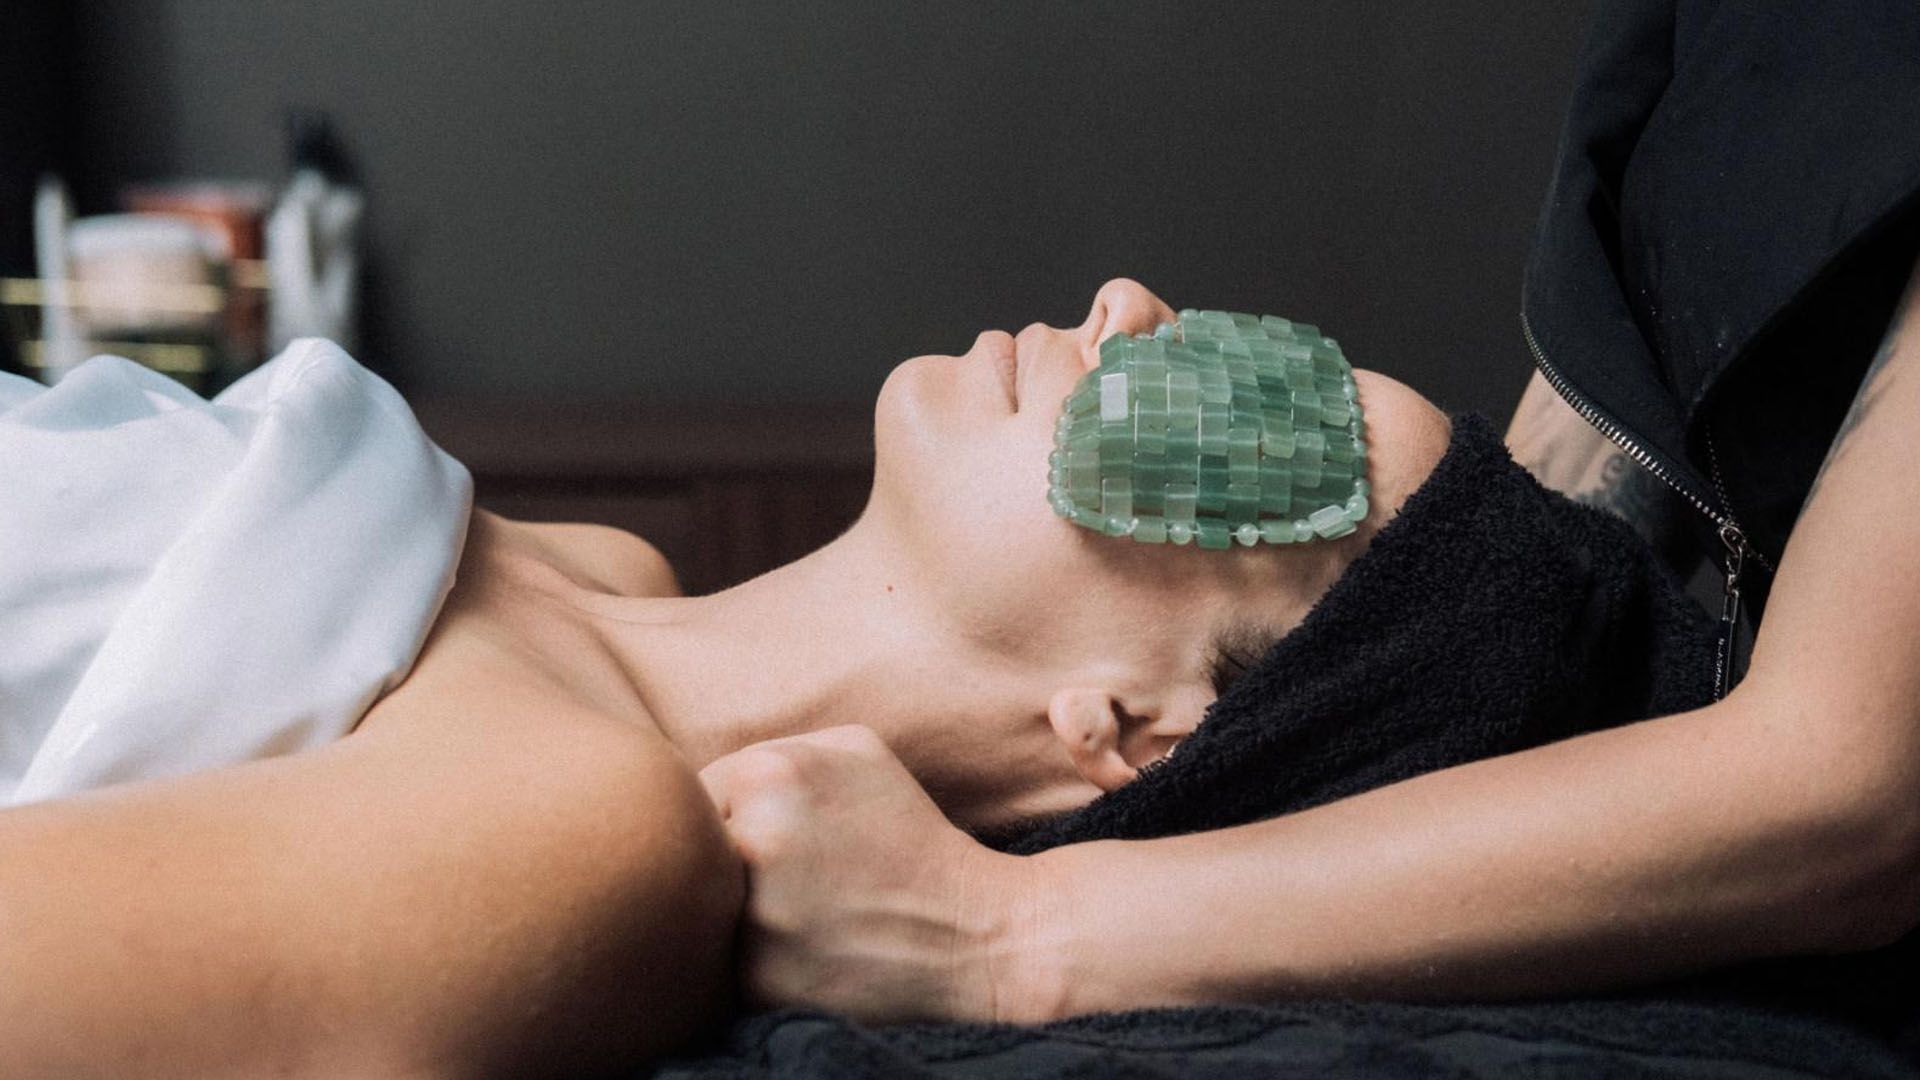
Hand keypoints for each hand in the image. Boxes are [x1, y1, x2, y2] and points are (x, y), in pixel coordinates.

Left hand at [698, 725, 1048, 1023]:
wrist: (971, 929)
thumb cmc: (907, 833)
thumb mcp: (855, 751)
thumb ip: (773, 749)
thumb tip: (694, 773)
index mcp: (770, 771)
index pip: (695, 793)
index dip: (726, 820)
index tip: (773, 840)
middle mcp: (755, 837)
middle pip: (691, 850)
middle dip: (726, 865)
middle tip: (783, 879)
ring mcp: (755, 912)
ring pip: (700, 909)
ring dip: (731, 914)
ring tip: (797, 912)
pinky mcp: (759, 976)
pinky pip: (719, 963)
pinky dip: (749, 959)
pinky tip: (804, 950)